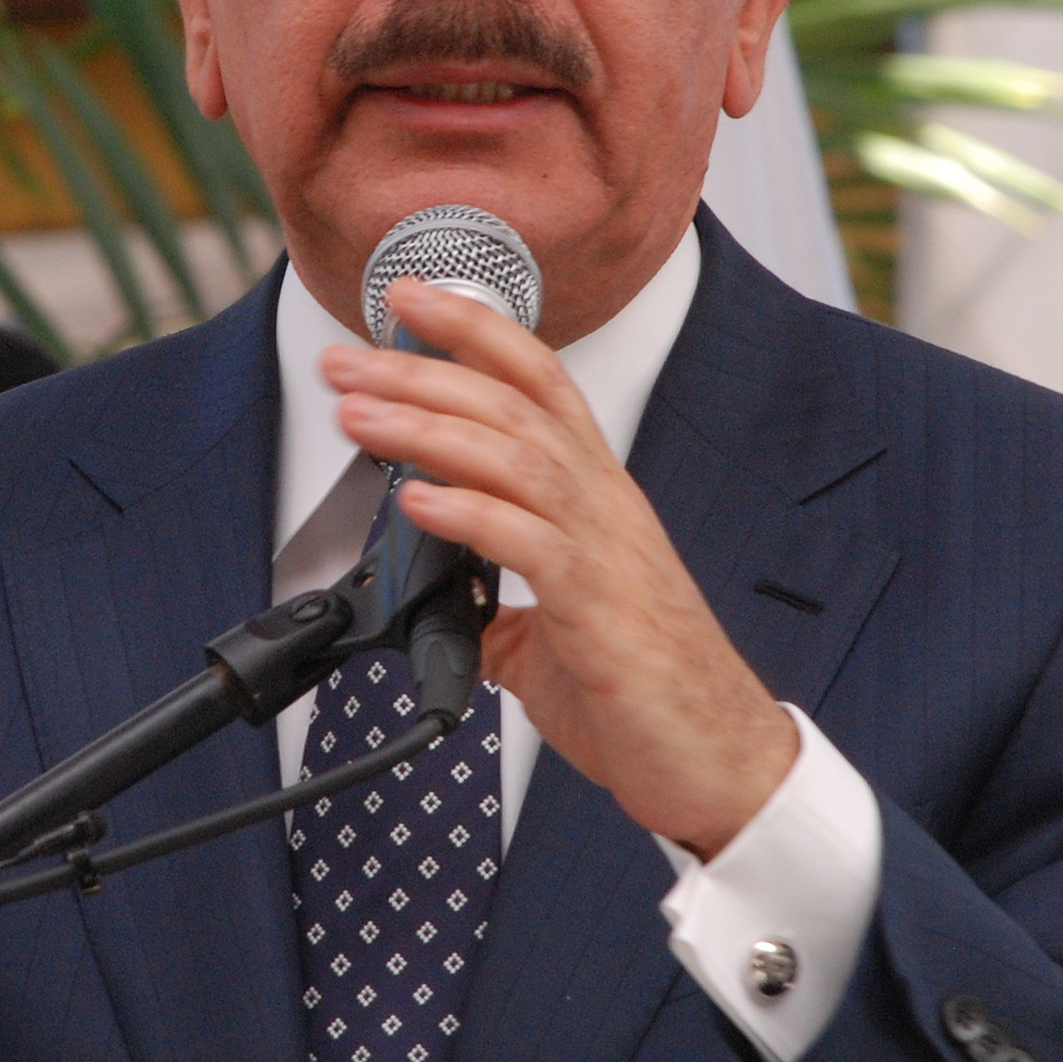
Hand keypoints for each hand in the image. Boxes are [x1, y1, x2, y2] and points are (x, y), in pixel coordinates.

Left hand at [322, 278, 797, 858]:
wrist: (717, 763)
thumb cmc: (647, 690)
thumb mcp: (557, 635)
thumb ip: (506, 609)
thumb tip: (454, 609)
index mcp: (596, 496)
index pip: (539, 381)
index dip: (475, 328)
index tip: (406, 298)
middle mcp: (605, 505)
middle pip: (511, 405)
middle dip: (421, 372)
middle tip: (345, 361)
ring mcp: (607, 552)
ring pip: (517, 456)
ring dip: (428, 428)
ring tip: (359, 416)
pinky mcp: (601, 609)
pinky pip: (532, 542)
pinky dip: (469, 512)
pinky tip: (418, 498)